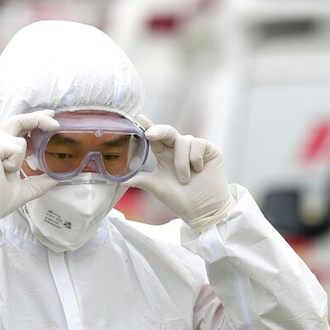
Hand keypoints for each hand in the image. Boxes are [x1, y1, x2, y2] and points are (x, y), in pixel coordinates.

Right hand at [0, 110, 59, 216]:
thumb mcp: (24, 190)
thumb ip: (39, 182)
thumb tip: (56, 179)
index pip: (18, 130)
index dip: (34, 122)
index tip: (51, 119)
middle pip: (19, 121)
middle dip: (39, 118)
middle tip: (56, 122)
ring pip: (21, 141)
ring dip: (19, 161)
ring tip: (5, 173)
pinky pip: (16, 147)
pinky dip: (15, 162)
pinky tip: (2, 170)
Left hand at [126, 115, 234, 230]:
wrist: (204, 211)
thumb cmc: (182, 200)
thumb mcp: (158, 189)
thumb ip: (142, 181)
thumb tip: (120, 180)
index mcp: (164, 155)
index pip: (154, 138)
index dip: (147, 127)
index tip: (138, 118)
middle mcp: (178, 149)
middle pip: (167, 131)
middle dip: (158, 130)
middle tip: (150, 134)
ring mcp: (194, 149)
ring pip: (183, 141)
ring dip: (181, 162)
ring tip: (185, 179)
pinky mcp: (209, 150)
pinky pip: (198, 144)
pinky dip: (195, 158)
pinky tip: (198, 170)